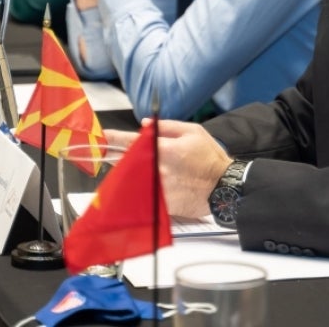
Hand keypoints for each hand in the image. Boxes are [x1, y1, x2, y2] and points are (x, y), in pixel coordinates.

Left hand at [105, 121, 230, 218]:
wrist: (225, 188)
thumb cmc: (210, 158)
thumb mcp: (193, 131)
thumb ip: (166, 126)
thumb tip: (145, 124)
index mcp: (165, 149)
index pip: (131, 142)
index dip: (114, 138)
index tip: (103, 136)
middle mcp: (159, 169)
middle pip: (127, 162)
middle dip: (115, 156)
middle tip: (106, 152)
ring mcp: (159, 188)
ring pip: (133, 179)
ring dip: (125, 172)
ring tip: (124, 169)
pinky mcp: (162, 203)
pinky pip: (143, 195)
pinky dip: (137, 189)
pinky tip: (136, 186)